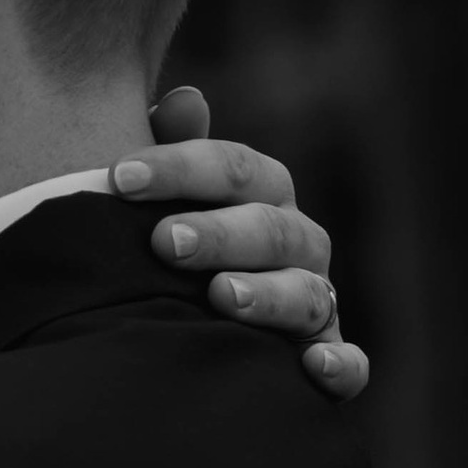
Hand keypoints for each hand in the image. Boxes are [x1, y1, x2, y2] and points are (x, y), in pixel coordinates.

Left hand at [114, 85, 363, 397]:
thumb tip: (183, 100)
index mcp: (262, 197)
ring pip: (305, 293)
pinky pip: (349, 365)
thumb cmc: (176, 252)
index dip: (178, 168)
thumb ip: (174, 154)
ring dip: (268, 294)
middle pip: (270, 229)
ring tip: (221, 295)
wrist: (192, 331)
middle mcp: (297, 244)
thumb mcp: (167, 200)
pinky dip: (339, 366)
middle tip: (164, 241)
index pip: (233, 169)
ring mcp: (315, 301)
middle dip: (219, 233)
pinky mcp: (324, 358)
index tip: (118, 178)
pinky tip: (312, 367)